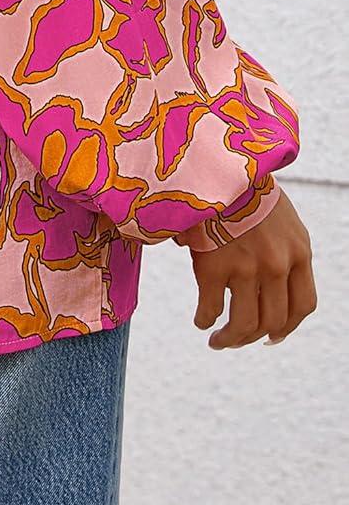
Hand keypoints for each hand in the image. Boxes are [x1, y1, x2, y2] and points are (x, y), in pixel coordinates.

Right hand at [190, 189, 315, 348]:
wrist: (215, 164)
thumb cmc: (243, 186)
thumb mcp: (280, 216)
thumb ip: (281, 249)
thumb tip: (264, 282)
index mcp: (298, 251)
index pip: (303, 305)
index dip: (287, 327)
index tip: (272, 336)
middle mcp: (277, 265)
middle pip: (274, 320)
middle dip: (255, 337)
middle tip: (237, 340)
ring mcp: (246, 268)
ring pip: (244, 324)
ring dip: (230, 339)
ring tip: (218, 340)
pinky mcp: (213, 266)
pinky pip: (211, 308)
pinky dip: (205, 320)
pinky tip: (201, 321)